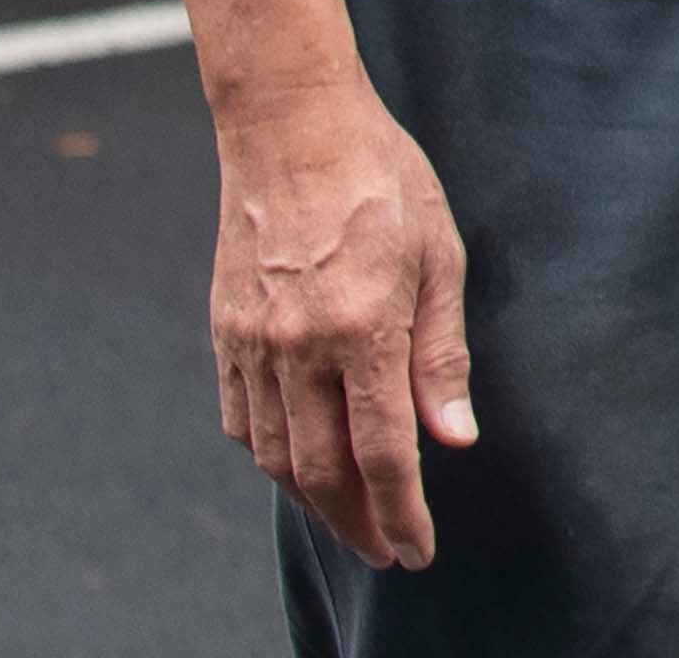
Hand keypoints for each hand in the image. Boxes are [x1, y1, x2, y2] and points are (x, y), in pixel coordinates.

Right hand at [210, 75, 473, 569]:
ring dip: (313, 501)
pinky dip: (270, 457)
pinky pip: (242, 421)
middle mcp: (298, 348)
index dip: (401, 512)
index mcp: (362, 329)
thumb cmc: (382, 180)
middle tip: (384, 552)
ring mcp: (252, 343)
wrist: (291, 126)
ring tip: (349, 518)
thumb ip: (442, 353)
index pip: (383, 454)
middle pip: (323, 472)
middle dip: (357, 524)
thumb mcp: (439, 255)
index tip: (418, 549)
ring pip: (276, 456)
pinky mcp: (224, 333)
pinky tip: (298, 464)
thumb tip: (454, 439)